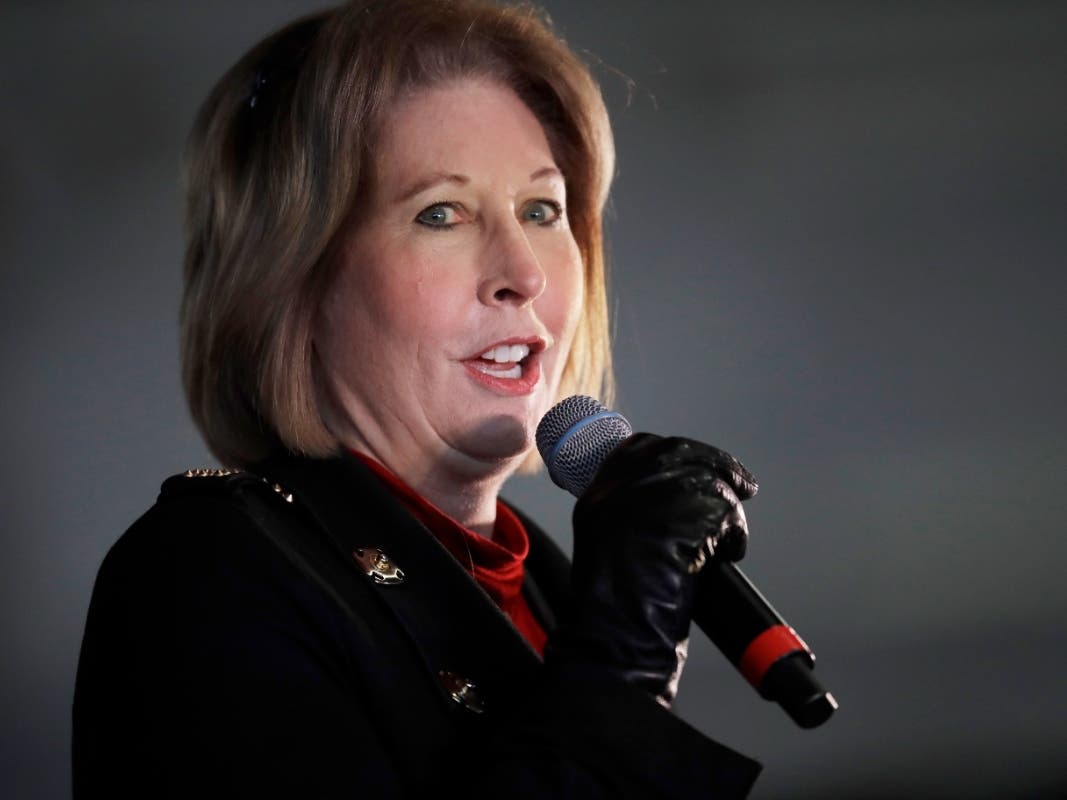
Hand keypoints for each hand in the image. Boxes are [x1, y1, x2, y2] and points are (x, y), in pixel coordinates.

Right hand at [545, 433, 757, 706]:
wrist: (615, 637)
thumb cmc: (612, 608)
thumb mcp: (606, 545)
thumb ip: (630, 515)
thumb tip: (672, 501)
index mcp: (598, 494)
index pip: (642, 447)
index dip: (677, 452)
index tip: (699, 462)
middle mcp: (621, 488)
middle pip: (678, 453)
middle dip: (716, 464)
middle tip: (742, 483)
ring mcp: (652, 499)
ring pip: (707, 481)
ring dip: (727, 508)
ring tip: (729, 537)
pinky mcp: (684, 516)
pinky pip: (726, 511)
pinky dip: (735, 534)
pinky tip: (730, 553)